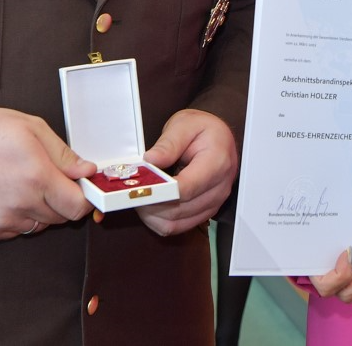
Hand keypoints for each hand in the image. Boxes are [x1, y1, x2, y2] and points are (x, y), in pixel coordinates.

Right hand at [0, 107, 94, 239]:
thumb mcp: (32, 128)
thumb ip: (64, 154)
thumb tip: (87, 171)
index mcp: (37, 177)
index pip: (77, 206)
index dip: (85, 198)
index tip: (82, 189)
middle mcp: (22, 203)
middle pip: (61, 218)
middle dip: (62, 201)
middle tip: (48, 179)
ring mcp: (4, 219)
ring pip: (40, 225)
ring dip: (40, 210)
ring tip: (24, 184)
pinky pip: (17, 230)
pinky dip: (19, 217)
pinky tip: (7, 195)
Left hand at [136, 109, 236, 235]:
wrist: (220, 137)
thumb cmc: (204, 129)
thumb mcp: (185, 124)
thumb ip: (168, 143)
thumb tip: (151, 160)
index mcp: (216, 162)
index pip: (186, 188)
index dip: (159, 192)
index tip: (138, 188)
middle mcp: (219, 187)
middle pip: (179, 209)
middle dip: (151, 203)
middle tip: (132, 190)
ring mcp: (215, 202)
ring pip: (177, 223)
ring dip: (153, 214)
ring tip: (141, 196)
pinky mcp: (207, 211)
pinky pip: (180, 226)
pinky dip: (161, 220)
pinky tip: (151, 206)